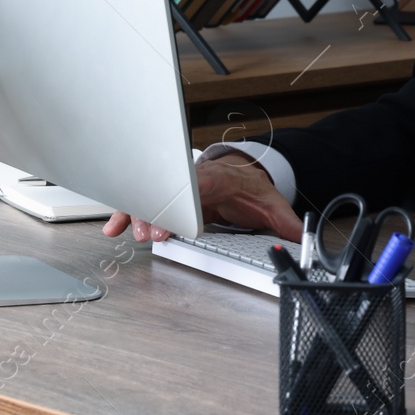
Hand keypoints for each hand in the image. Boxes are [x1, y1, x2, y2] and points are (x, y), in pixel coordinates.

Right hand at [102, 154, 303, 242]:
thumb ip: (287, 223)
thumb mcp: (273, 204)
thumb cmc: (253, 189)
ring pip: (152, 195)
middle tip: (151, 233)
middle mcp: (194, 180)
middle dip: (157, 212)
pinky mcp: (170, 197)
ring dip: (140, 214)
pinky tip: (114, 227)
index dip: (183, 203)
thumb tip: (301, 238)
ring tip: (132, 232)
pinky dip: (129, 213)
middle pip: (168, 191)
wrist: (246, 175)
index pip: (196, 186)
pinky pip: (145, 202)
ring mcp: (180, 187)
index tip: (175, 221)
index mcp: (218, 179)